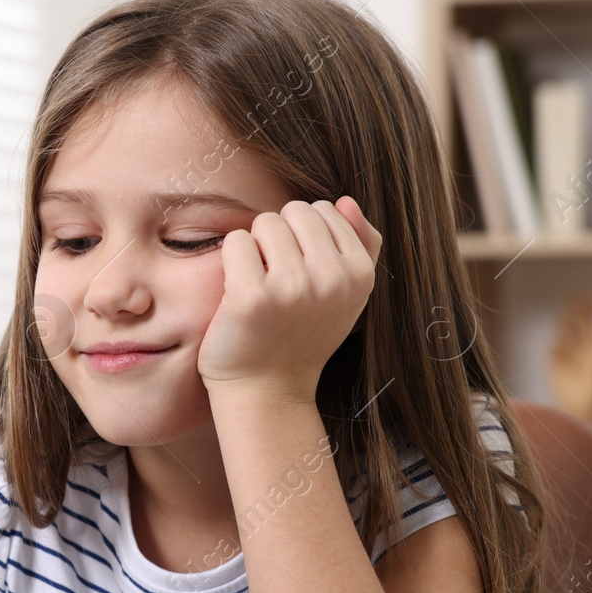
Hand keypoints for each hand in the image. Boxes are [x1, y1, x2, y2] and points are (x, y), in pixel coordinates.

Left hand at [197, 196, 381, 402]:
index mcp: (359, 274)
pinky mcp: (252, 296)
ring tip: (259, 284)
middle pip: (294, 211)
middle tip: (275, 279)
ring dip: (255, 247)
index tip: (299, 272)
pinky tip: (238, 290)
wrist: (266, 391)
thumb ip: (359, 245)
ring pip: (265, 222)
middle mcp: (332, 278)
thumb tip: (344, 201)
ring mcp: (292, 287)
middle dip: (278, 236)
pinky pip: (237, 241)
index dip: (302, 236)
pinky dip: (231, 260)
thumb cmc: (301, 338)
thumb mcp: (345, 297)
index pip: (324, 210)